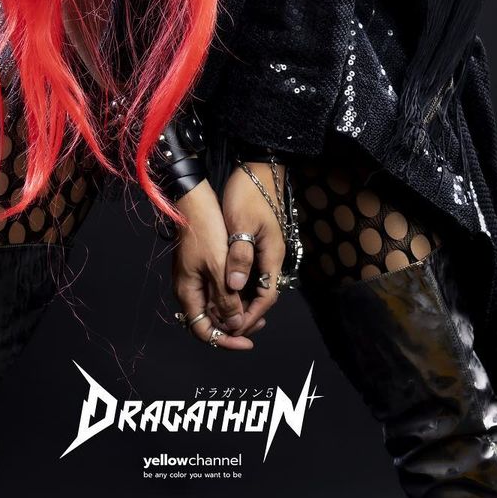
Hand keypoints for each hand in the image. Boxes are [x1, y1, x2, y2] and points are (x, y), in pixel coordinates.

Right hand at [171, 180, 265, 349]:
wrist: (194, 200)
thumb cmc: (204, 231)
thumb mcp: (217, 266)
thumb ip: (225, 298)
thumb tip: (234, 325)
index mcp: (188, 293)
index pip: (204, 331)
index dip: (226, 341)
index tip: (248, 342)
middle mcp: (188, 290)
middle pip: (209, 321)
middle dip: (234, 327)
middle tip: (259, 324)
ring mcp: (193, 278)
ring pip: (214, 306)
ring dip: (234, 312)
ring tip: (257, 311)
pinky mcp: (200, 267)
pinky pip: (216, 291)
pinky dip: (232, 297)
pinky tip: (247, 292)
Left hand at [219, 160, 288, 335]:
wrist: (257, 167)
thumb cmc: (248, 193)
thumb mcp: (241, 224)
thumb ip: (240, 256)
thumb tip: (236, 288)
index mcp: (272, 255)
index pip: (266, 297)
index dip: (250, 316)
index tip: (234, 330)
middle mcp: (273, 256)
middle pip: (262, 294)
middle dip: (246, 314)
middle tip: (226, 328)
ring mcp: (267, 249)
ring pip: (256, 284)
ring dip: (242, 301)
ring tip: (223, 314)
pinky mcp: (259, 242)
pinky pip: (252, 272)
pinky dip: (240, 285)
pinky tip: (225, 288)